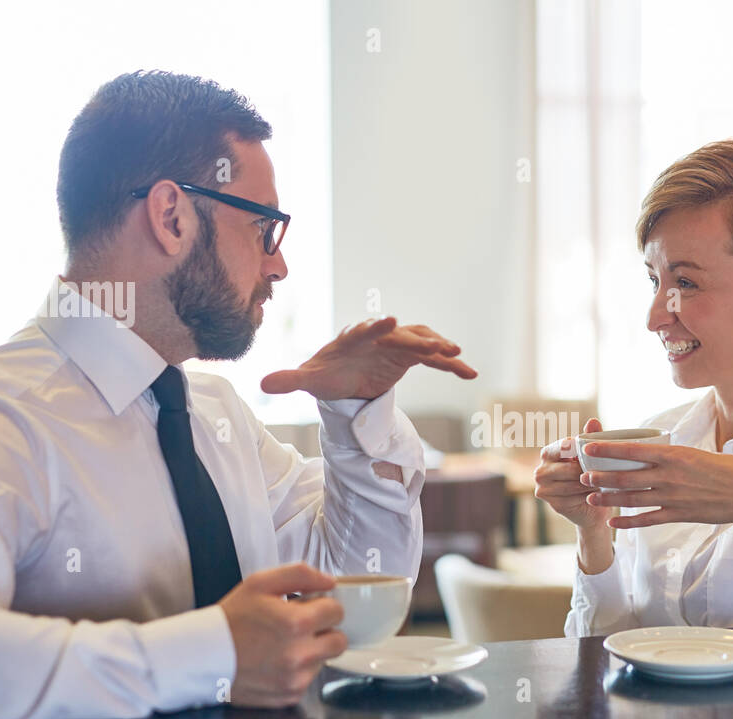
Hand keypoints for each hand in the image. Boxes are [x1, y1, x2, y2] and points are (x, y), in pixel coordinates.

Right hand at [220, 563, 348, 707]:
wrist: (202, 656)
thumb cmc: (231, 619)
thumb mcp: (260, 583)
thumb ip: (300, 574)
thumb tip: (330, 582)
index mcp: (296, 624)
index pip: (337, 612)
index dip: (322, 607)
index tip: (309, 608)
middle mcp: (300, 655)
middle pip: (339, 640)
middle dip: (325, 631)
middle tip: (301, 628)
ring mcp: (295, 679)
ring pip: (324, 661)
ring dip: (311, 652)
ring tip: (282, 645)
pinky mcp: (289, 696)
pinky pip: (309, 680)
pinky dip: (298, 671)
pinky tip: (276, 662)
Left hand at [260, 316, 477, 400]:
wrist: (342, 375)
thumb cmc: (325, 374)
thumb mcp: (309, 380)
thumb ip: (290, 380)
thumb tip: (261, 384)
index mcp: (355, 338)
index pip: (366, 329)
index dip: (378, 326)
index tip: (391, 320)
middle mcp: (380, 336)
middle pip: (401, 335)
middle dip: (418, 338)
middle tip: (436, 345)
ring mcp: (398, 345)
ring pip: (422, 342)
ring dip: (439, 347)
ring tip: (456, 355)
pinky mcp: (411, 357)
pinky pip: (434, 360)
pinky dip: (451, 365)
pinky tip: (471, 373)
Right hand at [534, 418, 611, 530]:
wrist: (592, 506)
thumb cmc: (590, 475)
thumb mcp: (592, 455)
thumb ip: (591, 437)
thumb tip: (593, 421)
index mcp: (548, 452)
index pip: (564, 447)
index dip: (583, 451)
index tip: (598, 455)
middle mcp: (541, 469)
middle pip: (570, 469)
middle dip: (589, 472)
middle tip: (604, 474)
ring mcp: (543, 488)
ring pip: (573, 485)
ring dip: (590, 485)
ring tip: (601, 484)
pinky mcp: (551, 503)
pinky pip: (573, 498)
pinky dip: (587, 497)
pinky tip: (594, 496)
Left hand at [578, 441, 732, 528]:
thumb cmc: (727, 469)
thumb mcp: (697, 453)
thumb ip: (673, 455)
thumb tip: (654, 453)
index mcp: (674, 454)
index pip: (632, 450)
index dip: (608, 450)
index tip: (589, 448)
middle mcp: (669, 475)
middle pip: (626, 476)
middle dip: (601, 477)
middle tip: (583, 476)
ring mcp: (672, 496)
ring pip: (632, 498)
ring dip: (608, 498)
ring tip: (591, 497)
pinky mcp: (678, 514)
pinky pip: (647, 519)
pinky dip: (628, 522)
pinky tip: (613, 522)